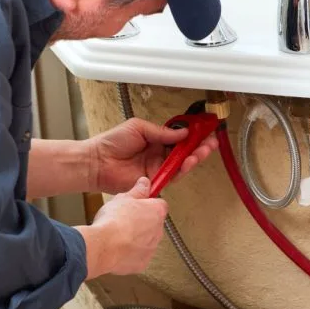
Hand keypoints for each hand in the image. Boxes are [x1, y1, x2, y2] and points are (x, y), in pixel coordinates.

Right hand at [80, 177, 167, 277]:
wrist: (103, 246)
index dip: (147, 203)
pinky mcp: (142, 263)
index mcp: (156, 212)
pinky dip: (129, 254)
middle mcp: (158, 231)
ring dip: (136, 238)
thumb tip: (145, 183)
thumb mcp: (123, 198)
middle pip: (153, 224)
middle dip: (141, 222)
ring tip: (118, 235)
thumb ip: (137, 191)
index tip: (139, 203)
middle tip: (124, 219)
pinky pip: (138, 257)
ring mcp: (151, 249)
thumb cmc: (113, 221)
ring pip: (146, 241)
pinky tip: (117, 249)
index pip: (159, 204)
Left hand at [93, 117, 218, 194]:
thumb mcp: (139, 128)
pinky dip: (183, 169)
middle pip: (185, 151)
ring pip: (182, 164)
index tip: (206, 128)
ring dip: (195, 157)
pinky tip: (190, 161)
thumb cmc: (112, 142)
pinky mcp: (155, 180)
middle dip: (200, 146)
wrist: (97, 161)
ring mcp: (158, 168)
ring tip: (204, 150)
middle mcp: (160, 154)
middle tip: (212, 141)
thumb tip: (182, 133)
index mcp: (156, 139)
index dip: (194, 133)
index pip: (180, 136)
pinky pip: (173, 176)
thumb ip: (162, 132)